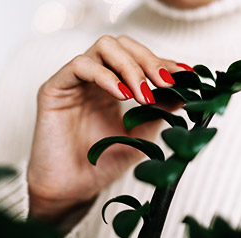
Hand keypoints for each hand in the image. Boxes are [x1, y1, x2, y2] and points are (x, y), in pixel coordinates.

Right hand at [27, 35, 187, 223]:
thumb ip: (158, 112)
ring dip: (130, 67)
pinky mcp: (55, 88)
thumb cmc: (101, 164)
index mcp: (114, 86)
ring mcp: (75, 81)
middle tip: (166, 83)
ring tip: (143, 95)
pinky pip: (80, 66)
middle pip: (123, 45)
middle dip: (149, 60)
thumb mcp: (140, 136)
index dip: (163, 63)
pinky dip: (105, 76)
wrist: (71, 189)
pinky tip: (122, 95)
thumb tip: (184, 93)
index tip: (186, 75)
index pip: (139, 59)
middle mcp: (95, 78)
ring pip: (104, 46)